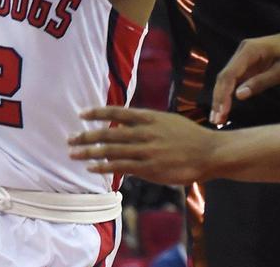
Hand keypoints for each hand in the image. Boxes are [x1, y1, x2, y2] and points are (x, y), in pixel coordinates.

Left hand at [70, 107, 216, 184]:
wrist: (209, 152)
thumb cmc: (189, 137)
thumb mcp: (168, 121)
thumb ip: (147, 123)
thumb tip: (125, 127)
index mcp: (150, 118)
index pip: (117, 112)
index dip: (98, 113)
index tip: (82, 114)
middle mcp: (145, 132)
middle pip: (109, 132)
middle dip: (87, 135)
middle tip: (70, 138)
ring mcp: (147, 151)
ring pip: (111, 150)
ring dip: (89, 152)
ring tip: (73, 153)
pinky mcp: (150, 168)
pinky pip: (121, 167)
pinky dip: (104, 166)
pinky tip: (92, 167)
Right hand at [210, 32, 279, 125]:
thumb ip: (262, 82)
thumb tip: (239, 95)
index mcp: (250, 49)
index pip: (230, 74)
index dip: (223, 94)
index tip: (222, 112)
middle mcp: (243, 50)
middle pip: (225, 76)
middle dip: (219, 98)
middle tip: (216, 120)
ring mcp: (245, 57)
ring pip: (228, 78)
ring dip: (222, 97)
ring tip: (218, 118)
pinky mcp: (249, 63)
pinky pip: (235, 79)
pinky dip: (230, 94)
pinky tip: (226, 107)